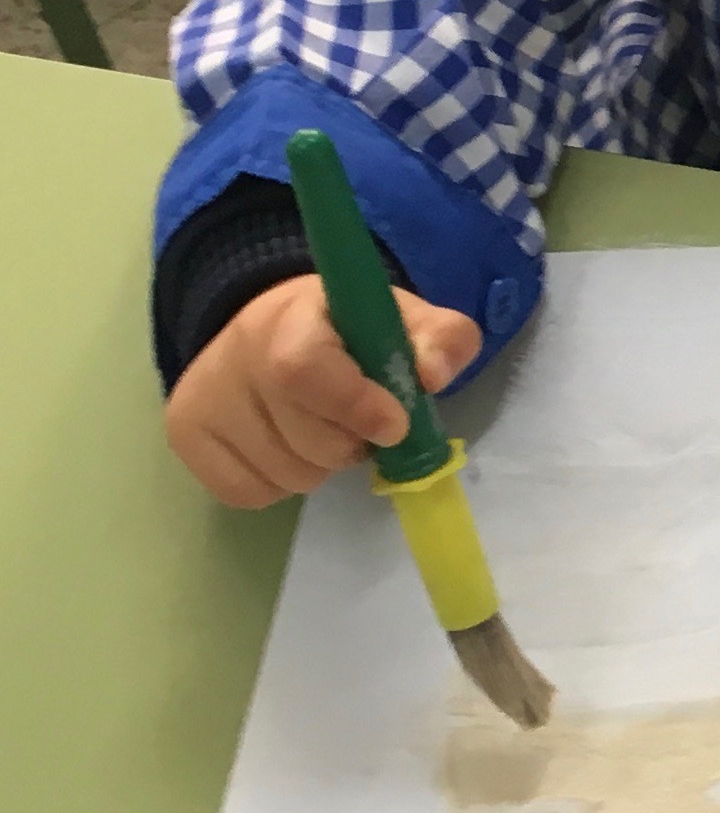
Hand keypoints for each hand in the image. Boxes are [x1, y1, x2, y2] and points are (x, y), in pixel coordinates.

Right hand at [165, 273, 480, 508]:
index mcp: (290, 320)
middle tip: (360, 421)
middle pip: (307, 439)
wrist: (271, 329)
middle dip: (352, 443)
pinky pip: (250, 493)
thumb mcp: (403, 320)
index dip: (354, 405)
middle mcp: (232, 358)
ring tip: (320, 427)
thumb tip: (434, 374)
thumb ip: (440, 338)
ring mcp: (201, 401)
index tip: (395, 425)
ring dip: (320, 465)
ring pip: (286, 475)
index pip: (304, 369)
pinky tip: (287, 445)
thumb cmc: (350, 329)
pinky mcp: (185, 438)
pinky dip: (281, 483)